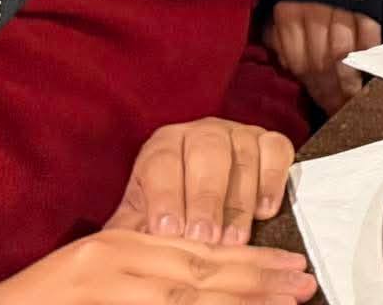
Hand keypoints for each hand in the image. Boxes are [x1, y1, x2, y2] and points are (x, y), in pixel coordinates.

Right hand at [0, 231, 315, 303]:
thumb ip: (152, 273)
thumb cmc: (44, 301)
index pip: (200, 252)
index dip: (251, 263)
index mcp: (124, 245)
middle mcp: (116, 261)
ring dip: (237, 301)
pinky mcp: (93, 303)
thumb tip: (215, 282)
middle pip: (201, 274)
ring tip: (283, 304)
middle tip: (305, 287)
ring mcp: (102, 289)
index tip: (294, 270)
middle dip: (258, 283)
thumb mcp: (103, 270)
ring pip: (184, 297)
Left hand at [104, 119, 296, 244]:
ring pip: (243, 155)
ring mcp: (239, 133)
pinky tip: (265, 211)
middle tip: (206, 238)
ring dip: (240, 201)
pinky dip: (273, 180)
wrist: (200, 200)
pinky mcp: (269, 140)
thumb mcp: (142, 221)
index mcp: (163, 145)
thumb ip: (128, 233)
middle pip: (207, 154)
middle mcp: (202, 132)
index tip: (168, 231)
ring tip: (235, 239)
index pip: (163, 163)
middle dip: (207, 200)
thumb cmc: (168, 213)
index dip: (166, 197)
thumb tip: (105, 251)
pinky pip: (276, 150)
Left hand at [268, 0, 381, 115]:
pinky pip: (369, 37)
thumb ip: (279, 35)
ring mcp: (342, 10)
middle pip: (321, 64)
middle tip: (337, 112)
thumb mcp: (279, 4)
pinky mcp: (367, 5)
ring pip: (344, 55)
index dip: (310, 87)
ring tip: (352, 100)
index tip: (318, 105)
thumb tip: (288, 67)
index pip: (298, 62)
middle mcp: (314, 15)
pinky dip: (369, 56)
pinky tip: (370, 72)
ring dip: (349, 82)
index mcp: (288, 15)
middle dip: (329, 92)